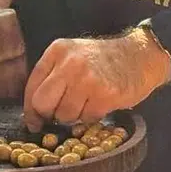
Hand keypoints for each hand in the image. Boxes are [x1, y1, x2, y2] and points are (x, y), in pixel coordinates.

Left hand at [22, 26, 170, 130]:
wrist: (139, 55)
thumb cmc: (103, 60)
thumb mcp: (73, 55)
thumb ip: (53, 75)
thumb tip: (33, 110)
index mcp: (57, 50)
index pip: (32, 86)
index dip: (31, 109)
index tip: (34, 121)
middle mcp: (69, 62)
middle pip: (43, 103)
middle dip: (49, 115)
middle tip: (60, 115)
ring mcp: (87, 78)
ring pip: (64, 115)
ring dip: (74, 117)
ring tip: (86, 104)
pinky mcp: (105, 94)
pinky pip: (86, 119)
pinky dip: (91, 117)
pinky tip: (99, 104)